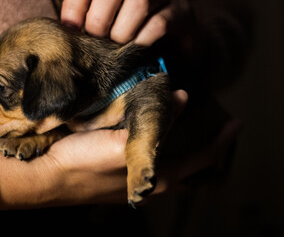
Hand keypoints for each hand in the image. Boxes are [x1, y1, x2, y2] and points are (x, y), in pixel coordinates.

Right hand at [0, 90, 240, 208]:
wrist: (47, 179)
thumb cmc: (82, 163)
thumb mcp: (121, 142)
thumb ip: (156, 123)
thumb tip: (184, 99)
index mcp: (158, 178)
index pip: (203, 160)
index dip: (222, 142)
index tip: (236, 124)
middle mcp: (151, 185)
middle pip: (191, 170)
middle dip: (207, 151)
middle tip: (215, 131)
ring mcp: (135, 184)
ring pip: (171, 168)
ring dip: (185, 151)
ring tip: (190, 131)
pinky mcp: (119, 179)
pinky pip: (152, 165)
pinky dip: (163, 151)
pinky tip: (155, 138)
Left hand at [61, 0, 185, 45]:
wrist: (171, 33)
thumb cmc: (128, 24)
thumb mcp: (106, 15)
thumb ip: (87, 13)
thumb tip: (66, 27)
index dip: (75, 6)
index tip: (69, 28)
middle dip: (97, 21)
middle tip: (95, 41)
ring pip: (138, 4)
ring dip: (120, 32)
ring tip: (115, 45)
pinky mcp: (180, 12)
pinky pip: (157, 25)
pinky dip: (140, 41)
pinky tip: (134, 49)